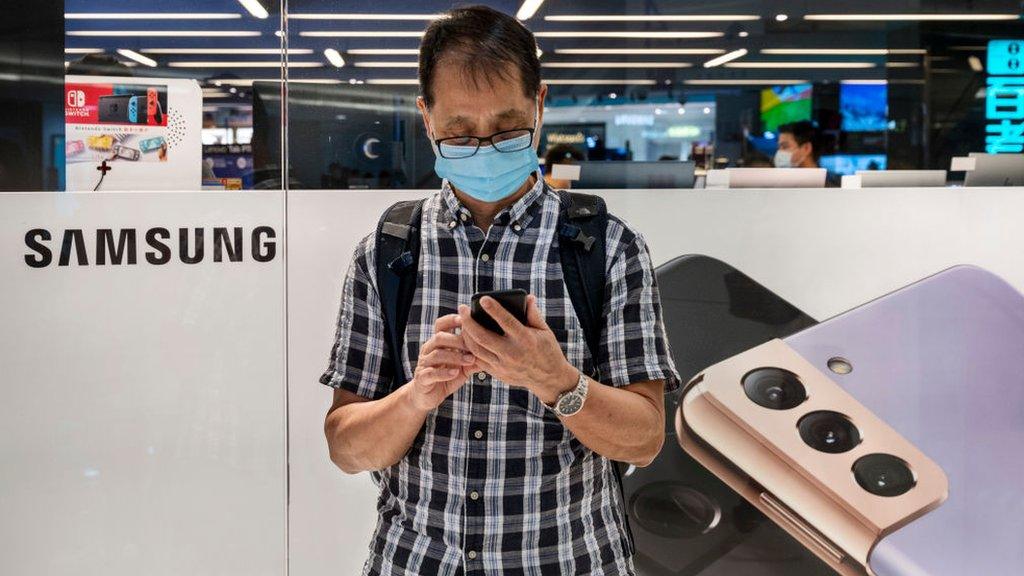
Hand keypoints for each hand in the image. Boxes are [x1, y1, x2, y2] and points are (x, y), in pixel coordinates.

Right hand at [408, 314, 476, 412]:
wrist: (428, 396)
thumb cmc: (447, 377)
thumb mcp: (463, 367)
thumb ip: (474, 359)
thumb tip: (493, 351)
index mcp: (437, 343)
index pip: (441, 325)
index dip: (452, 319)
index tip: (466, 320)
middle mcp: (429, 350)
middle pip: (439, 337)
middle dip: (457, 340)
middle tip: (474, 346)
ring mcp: (424, 364)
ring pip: (436, 354)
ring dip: (454, 356)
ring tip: (469, 360)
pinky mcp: (422, 378)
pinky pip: (431, 373)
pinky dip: (444, 372)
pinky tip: (455, 373)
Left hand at [457, 294, 578, 404]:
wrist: (548, 380)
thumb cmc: (547, 351)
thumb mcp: (545, 331)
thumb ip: (534, 314)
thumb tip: (528, 297)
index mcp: (526, 340)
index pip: (506, 322)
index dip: (494, 309)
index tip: (482, 299)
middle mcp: (512, 353)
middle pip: (482, 337)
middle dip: (469, 321)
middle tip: (462, 308)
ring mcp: (503, 365)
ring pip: (476, 349)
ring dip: (466, 334)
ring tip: (462, 321)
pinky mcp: (497, 373)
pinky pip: (478, 360)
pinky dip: (470, 348)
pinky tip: (467, 337)